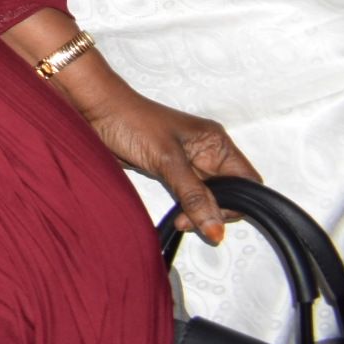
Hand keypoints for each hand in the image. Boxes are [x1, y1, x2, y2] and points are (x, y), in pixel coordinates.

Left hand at [69, 78, 258, 246]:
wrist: (96, 112)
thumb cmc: (132, 122)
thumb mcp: (167, 160)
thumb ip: (194, 196)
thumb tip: (217, 231)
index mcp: (216, 143)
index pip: (247, 181)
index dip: (238, 202)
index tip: (215, 217)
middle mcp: (208, 153)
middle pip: (229, 193)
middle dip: (215, 212)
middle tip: (191, 221)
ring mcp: (190, 164)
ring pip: (209, 199)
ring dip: (199, 213)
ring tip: (180, 221)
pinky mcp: (171, 173)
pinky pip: (190, 198)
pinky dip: (186, 210)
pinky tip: (176, 216)